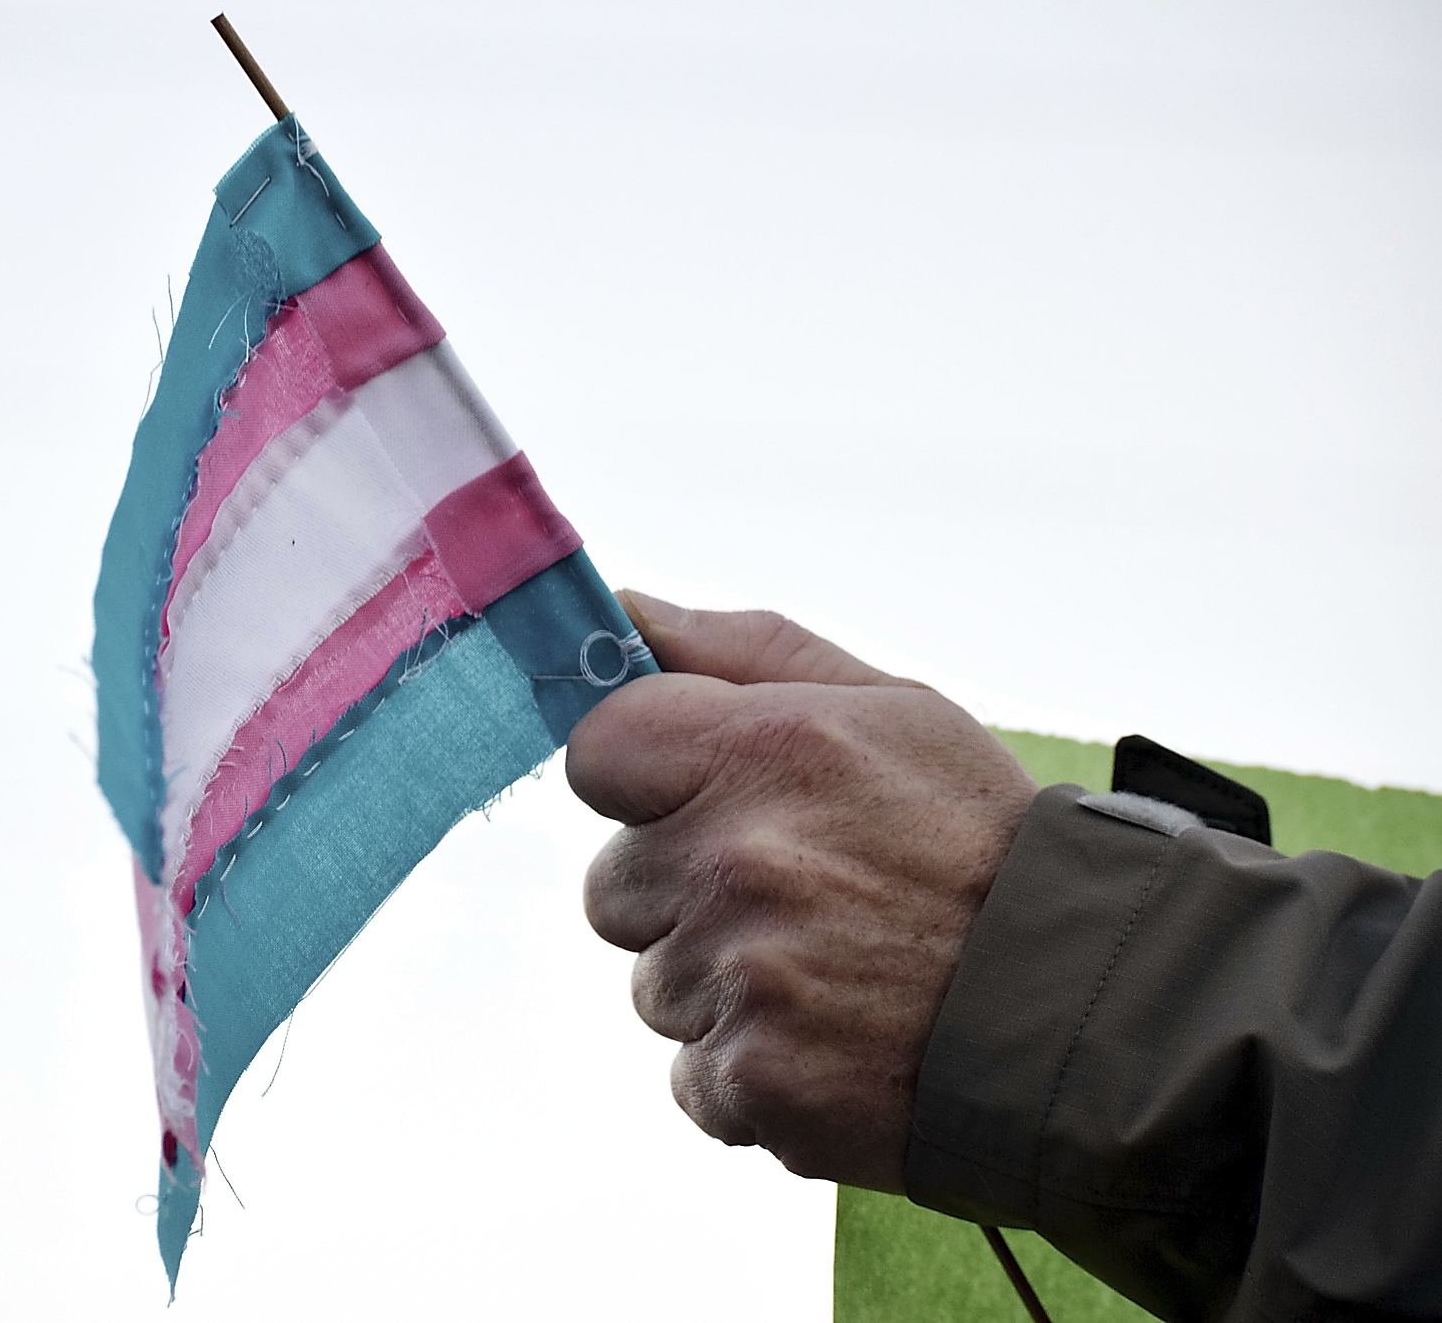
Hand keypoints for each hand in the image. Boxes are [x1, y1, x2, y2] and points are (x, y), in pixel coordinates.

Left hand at [567, 592, 1037, 1191]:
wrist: (1090, 1013)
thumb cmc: (981, 845)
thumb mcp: (894, 710)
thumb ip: (745, 652)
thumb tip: (624, 606)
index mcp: (768, 750)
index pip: (599, 750)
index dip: (640, 780)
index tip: (693, 800)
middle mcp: (740, 859)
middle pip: (614, 884)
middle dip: (683, 893)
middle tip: (796, 899)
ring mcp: (742, 978)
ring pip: (654, 985)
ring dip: (719, 987)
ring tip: (831, 973)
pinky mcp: (755, 1081)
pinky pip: (693, 1075)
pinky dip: (749, 1073)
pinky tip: (832, 1043)